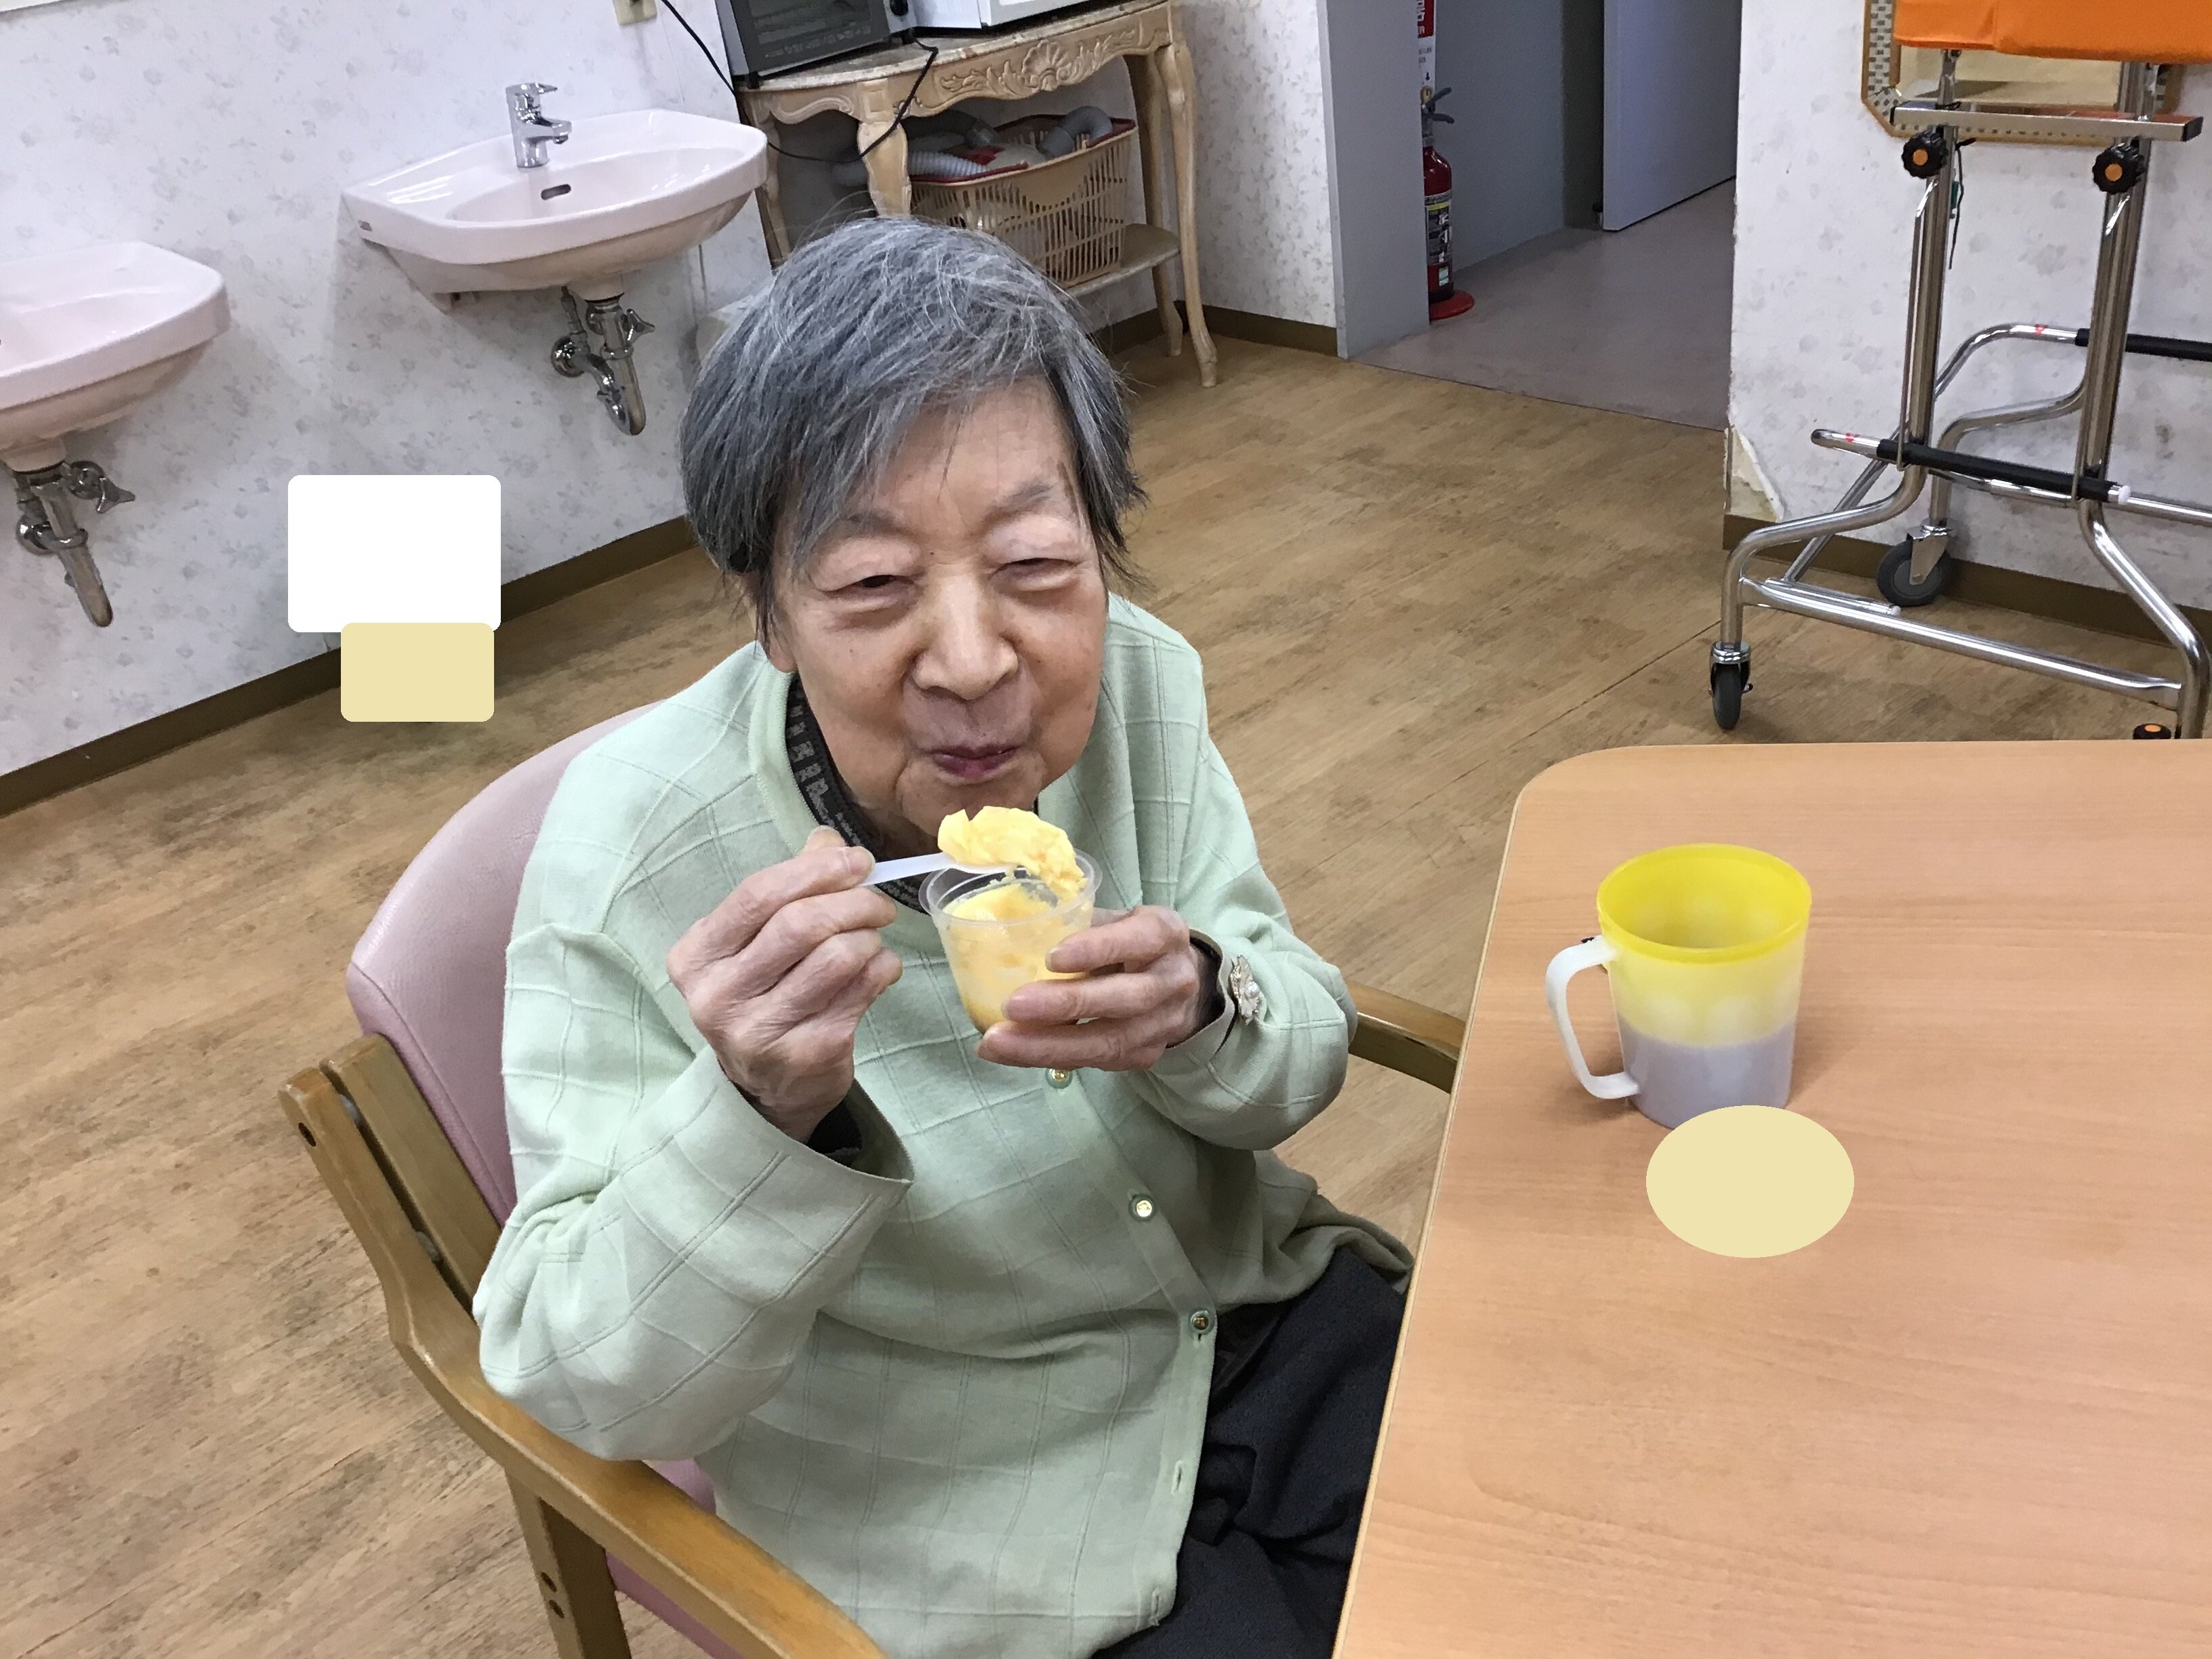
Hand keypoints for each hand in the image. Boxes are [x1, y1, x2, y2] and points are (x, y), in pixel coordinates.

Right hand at [666, 826, 901, 1141]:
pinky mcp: (804, 1056)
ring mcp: (757, 1032)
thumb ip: (789, 886)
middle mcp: (716, 997)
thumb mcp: (756, 941)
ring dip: (869, 939)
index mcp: (696, 956)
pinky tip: (880, 968)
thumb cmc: (763, 995)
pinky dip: (881, 970)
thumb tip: (827, 839)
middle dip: (853, 903)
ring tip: (874, 939)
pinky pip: (859, 993)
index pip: (758, 895)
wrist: (765, 1086)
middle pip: (800, 925)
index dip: (816, 871)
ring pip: (836, 958)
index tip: (858, 861)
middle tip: (879, 903)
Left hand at [978, 906, 1221, 1073]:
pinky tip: (1013, 1052)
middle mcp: (1173, 980)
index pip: (1140, 938)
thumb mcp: (1112, 919)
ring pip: (1110, 1042)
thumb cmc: (1127, 941)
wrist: (1175, 981)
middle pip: (1125, 998)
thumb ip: (1076, 922)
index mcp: (1166, 934)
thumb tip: (1008, 930)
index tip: (1051, 958)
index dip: (1098, 948)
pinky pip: (1096, 1061)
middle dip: (1066, 1005)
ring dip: (1049, 1045)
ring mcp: (1164, 1024)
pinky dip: (1051, 1058)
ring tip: (998, 1041)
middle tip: (1012, 1006)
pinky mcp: (1146, 1055)